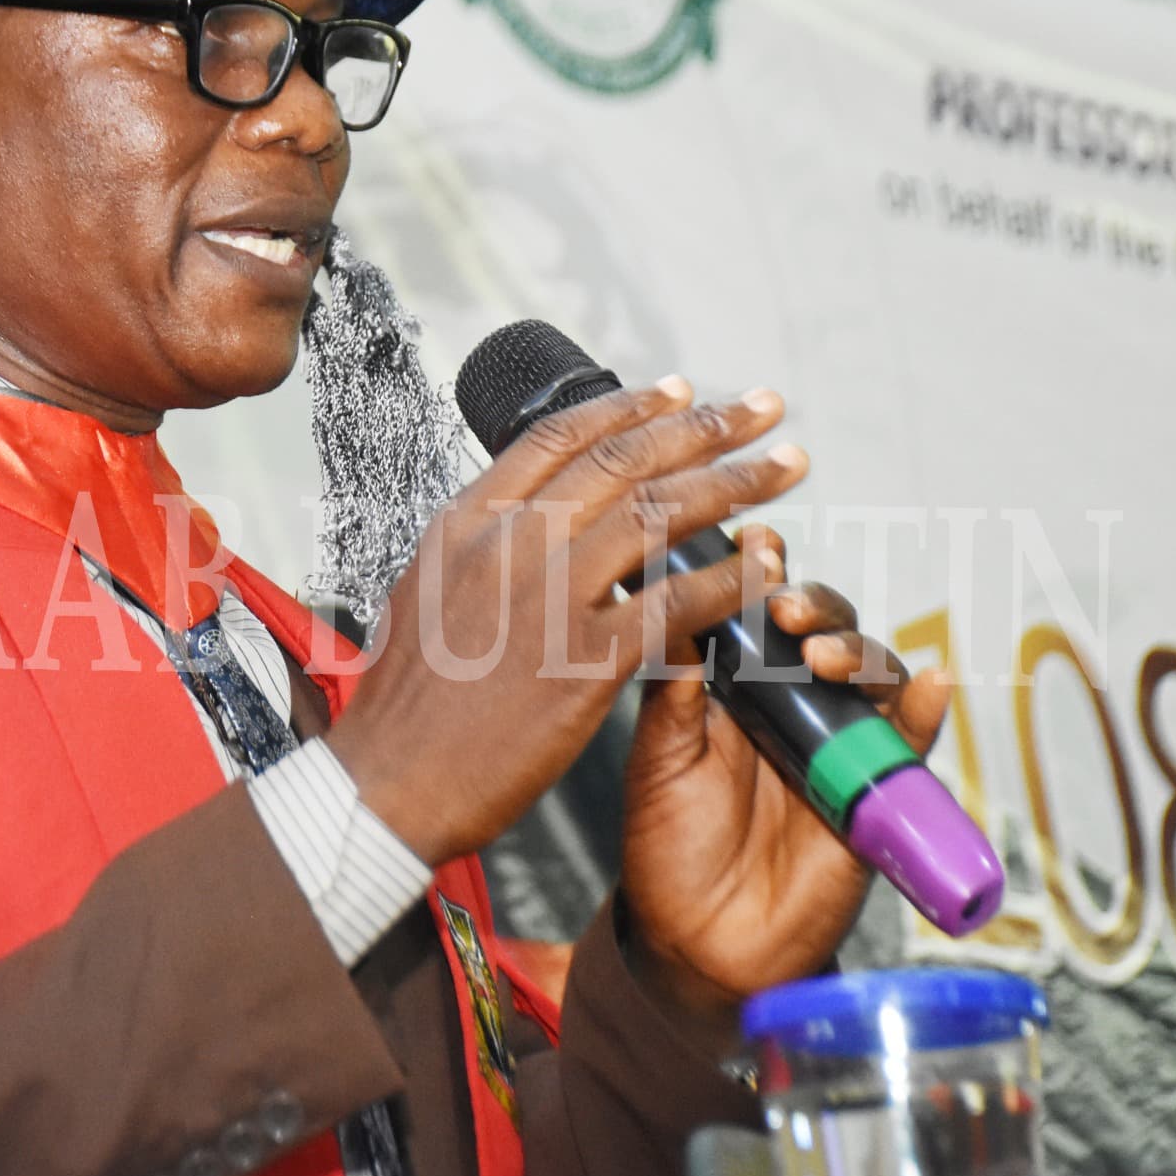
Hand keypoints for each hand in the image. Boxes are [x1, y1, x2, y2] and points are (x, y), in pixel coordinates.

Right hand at [330, 378, 805, 866]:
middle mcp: (508, 544)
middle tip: (762, 408)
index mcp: (466, 522)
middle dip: (705, 426)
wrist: (389, 782)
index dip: (630, 408)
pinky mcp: (583, 663)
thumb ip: (482, 548)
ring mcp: (547, 598)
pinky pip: (677, 605)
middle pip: (622, 460)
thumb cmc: (405, 704)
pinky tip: (767, 566)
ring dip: (735, 485)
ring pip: (658, 515)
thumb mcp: (425, 591)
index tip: (680, 392)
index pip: (559, 437)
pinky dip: (730, 580)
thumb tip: (528, 519)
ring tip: (785, 468)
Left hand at [620, 521, 953, 1011]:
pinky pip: (912, 743)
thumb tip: (677, 615)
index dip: (761, 575)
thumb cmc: (668, 846)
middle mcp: (791, 705)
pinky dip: (928, 709)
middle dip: (813, 607)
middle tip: (784, 609)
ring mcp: (838, 745)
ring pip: (871, 674)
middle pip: (823, 630)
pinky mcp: (874, 792)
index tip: (756, 545)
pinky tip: (931, 684)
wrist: (696, 944)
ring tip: (824, 658)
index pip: (757, 614)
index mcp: (733, 687)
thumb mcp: (658, 763)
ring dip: (858, 651)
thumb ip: (672, 695)